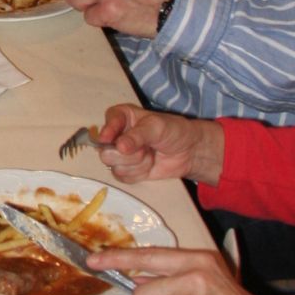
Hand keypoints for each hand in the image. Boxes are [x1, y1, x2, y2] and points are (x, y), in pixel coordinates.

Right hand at [96, 103, 224, 185]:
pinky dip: (138, 173)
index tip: (108, 139)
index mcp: (122, 117)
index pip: (108, 121)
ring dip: (136, 164)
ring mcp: (120, 155)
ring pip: (114, 166)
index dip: (107, 131)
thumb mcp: (157, 127)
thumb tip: (119, 146)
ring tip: (150, 155)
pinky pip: (122, 176)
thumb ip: (137, 136)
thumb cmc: (173, 131)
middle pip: (105, 151)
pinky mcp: (126, 171)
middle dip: (128, 154)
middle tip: (145, 148)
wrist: (189, 152)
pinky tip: (148, 165)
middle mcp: (117, 135)